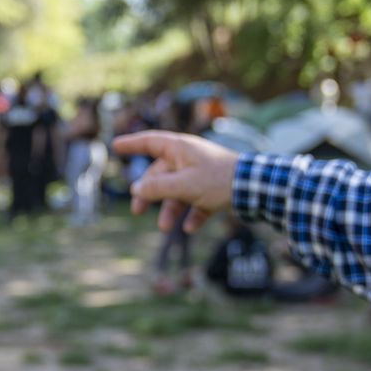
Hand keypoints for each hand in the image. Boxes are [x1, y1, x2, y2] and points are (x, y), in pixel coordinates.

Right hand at [113, 130, 236, 233]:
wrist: (256, 188)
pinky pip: (198, 201)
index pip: (150, 142)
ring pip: (179, 190)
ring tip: (166, 228)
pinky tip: (191, 229)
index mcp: (180, 149)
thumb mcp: (183, 186)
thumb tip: (136, 189)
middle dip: (149, 194)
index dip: (132, 143)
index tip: (115, 145)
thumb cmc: (219, 180)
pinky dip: (193, 214)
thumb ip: (157, 188)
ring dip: (171, 209)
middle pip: (161, 173)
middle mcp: (190, 158)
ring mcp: (202, 173)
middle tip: (138, 211)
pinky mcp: (215, 188)